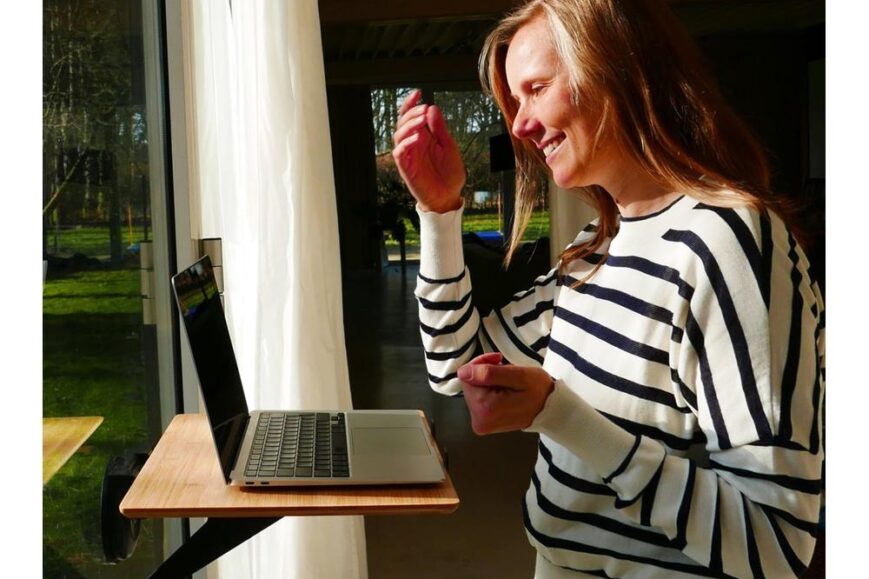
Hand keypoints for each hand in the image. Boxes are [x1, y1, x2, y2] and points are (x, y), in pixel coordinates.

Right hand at [392, 89, 465, 212]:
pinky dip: (405, 144)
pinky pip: (400, 154)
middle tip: (423, 109)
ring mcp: (409, 156)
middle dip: (411, 112)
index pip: (411, 116)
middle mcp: (413, 144)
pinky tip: (416, 139)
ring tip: (422, 121)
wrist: (449, 196)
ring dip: (409, 126)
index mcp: (423, 136)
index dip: (411, 103)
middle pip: (402, 123)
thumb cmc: (449, 173)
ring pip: (398, 136)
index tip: (418, 92)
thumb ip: (440, 128)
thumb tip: (432, 107)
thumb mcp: (449, 146)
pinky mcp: (406, 169)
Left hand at [457, 352, 554, 434]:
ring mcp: (480, 424)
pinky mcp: (482, 423)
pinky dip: (488, 391)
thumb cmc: (538, 390)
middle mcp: (479, 421)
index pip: (467, 376)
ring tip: (507, 383)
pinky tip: (503, 392)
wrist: (548, 408)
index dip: (482, 364)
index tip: (499, 360)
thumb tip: (463, 372)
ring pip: (473, 391)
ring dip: (488, 382)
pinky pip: (478, 399)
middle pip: (469, 384)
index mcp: (486, 409)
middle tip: (505, 371)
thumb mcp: (519, 375)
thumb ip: (490, 373)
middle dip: (485, 373)